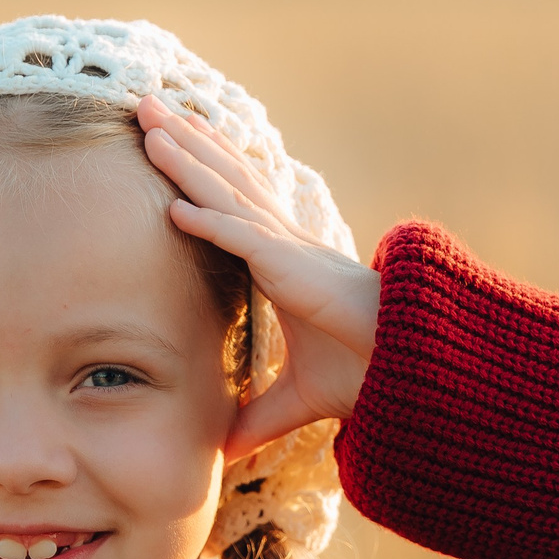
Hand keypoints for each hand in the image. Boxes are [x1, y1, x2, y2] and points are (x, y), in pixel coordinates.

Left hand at [138, 95, 379, 458]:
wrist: (412, 373)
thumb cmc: (366, 373)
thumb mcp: (294, 400)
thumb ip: (256, 419)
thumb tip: (222, 455)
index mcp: (280, 261)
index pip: (229, 202)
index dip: (197, 169)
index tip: (167, 139)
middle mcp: (282, 243)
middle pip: (222, 178)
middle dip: (184, 140)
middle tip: (145, 104)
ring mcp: (289, 251)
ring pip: (226, 194)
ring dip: (186, 160)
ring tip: (150, 123)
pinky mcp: (295, 271)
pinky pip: (245, 239)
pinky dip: (210, 221)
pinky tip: (176, 204)